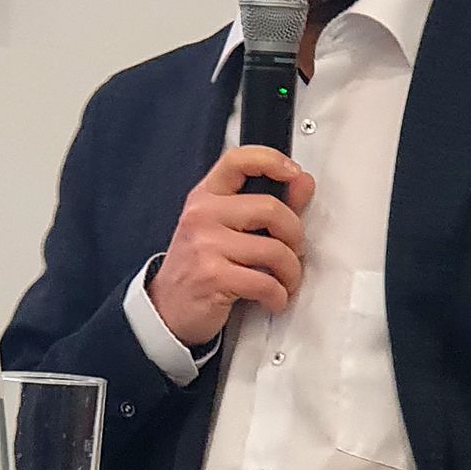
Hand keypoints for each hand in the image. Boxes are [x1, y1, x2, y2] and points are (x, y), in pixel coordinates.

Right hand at [148, 146, 315, 345]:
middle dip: (295, 235)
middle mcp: (203, 216)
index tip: (293, 172)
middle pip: (270, 209)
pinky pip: (266, 283)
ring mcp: (205, 246)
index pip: (238, 161)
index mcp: (206, 197)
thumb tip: (303, 182)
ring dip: (290, 273)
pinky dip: (278, 296)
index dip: (271, 160)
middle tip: (294, 251)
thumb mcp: (226, 229)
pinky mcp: (213, 277)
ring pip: (275, 250)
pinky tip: (272, 298)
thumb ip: (267, 204)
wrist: (168, 309)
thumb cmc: (199, 266)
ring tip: (285, 281)